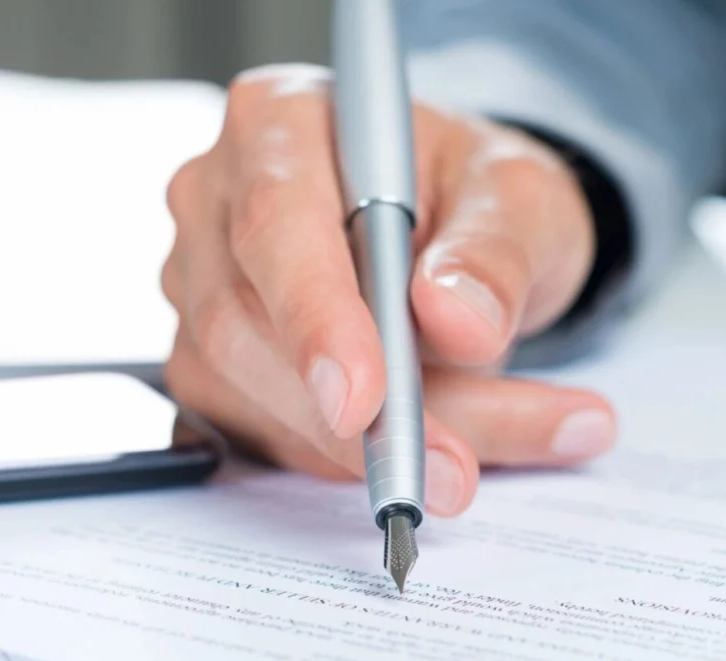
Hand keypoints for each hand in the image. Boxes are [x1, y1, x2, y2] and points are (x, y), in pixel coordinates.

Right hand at [161, 64, 616, 516]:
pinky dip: (360, 463)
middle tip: (451, 473)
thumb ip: (496, 252)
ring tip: (478, 468)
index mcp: (281, 121)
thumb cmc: (479, 193)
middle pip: (248, 325)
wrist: (467, 231)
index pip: (276, 222)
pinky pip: (276, 436)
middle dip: (352, 420)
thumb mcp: (519, 198)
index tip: (365, 400)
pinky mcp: (219, 365)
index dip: (316, 317)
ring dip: (375, 451)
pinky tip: (438, 456)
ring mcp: (205, 287)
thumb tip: (457, 320)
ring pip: (261, 397)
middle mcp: (219, 200)